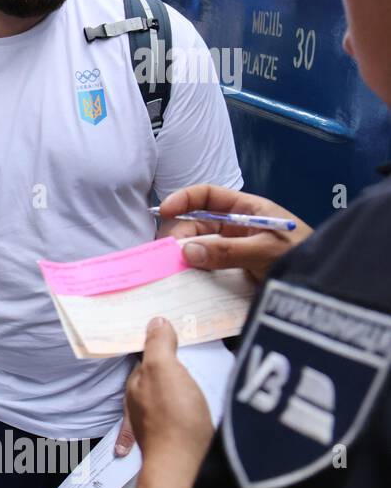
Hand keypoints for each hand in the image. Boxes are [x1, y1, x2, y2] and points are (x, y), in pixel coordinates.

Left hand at [120, 318, 214, 464]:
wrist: (180, 465)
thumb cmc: (173, 417)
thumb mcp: (165, 370)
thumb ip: (159, 345)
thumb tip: (156, 321)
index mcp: (137, 383)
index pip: (145, 356)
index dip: (159, 344)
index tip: (174, 334)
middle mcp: (139, 402)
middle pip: (155, 376)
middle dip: (165, 366)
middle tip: (186, 353)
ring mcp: (152, 422)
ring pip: (162, 397)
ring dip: (172, 387)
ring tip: (190, 379)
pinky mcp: (169, 437)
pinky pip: (173, 418)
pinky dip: (179, 410)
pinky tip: (188, 410)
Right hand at [156, 184, 310, 282]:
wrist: (324, 291)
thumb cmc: (302, 258)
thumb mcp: (266, 251)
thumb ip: (227, 251)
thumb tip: (186, 251)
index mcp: (246, 211)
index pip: (207, 196)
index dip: (184, 199)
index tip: (164, 212)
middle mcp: (235, 229)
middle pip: (195, 224)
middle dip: (180, 235)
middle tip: (171, 255)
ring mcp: (231, 252)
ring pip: (196, 249)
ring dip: (183, 258)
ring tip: (173, 271)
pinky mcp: (230, 274)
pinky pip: (205, 271)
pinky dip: (192, 276)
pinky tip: (184, 283)